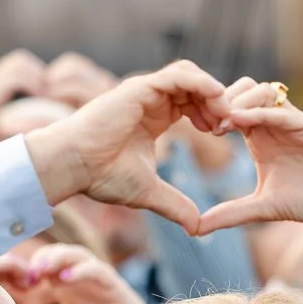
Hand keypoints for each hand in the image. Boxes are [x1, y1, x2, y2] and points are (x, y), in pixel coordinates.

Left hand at [0, 244, 149, 303]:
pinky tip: (64, 280)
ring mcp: (96, 276)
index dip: (29, 271)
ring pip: (74, 254)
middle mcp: (80, 276)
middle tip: (27, 276)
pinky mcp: (111, 282)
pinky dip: (79, 271)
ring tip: (42, 269)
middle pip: (56, 253)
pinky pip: (94, 269)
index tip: (18, 287)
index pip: (44, 265)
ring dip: (57, 258)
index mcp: (67, 285)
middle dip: (40, 259)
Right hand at [24, 60, 229, 233]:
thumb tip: (197, 228)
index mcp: (154, 118)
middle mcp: (151, 100)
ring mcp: (144, 91)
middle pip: (196, 87)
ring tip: (224, 115)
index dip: (212, 115)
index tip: (223, 135)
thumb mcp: (149, 193)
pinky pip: (178, 75)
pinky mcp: (139, 88)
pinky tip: (215, 100)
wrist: (73, 166)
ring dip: (212, 92)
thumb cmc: (101, 176)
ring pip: (190, 76)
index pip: (193, 104)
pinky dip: (200, 83)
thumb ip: (175, 205)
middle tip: (229, 125)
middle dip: (217, 103)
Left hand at [197, 78, 302, 246]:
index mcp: (262, 136)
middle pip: (245, 91)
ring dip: (240, 102)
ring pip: (263, 93)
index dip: (212, 113)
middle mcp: (277, 123)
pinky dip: (261, 114)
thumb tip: (195, 229)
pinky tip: (240, 122)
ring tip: (220, 122)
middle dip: (222, 100)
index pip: (232, 110)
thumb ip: (230, 213)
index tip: (195, 128)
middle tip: (205, 120)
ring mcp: (296, 121)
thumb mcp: (263, 208)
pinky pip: (283, 111)